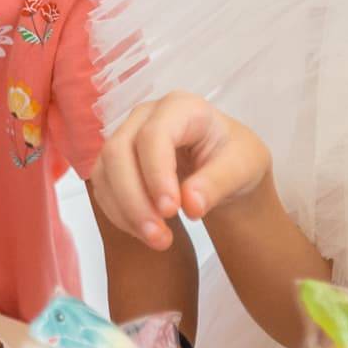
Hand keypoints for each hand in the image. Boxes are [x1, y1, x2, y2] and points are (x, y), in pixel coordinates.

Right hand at [91, 92, 271, 250]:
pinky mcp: (116, 162)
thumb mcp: (244, 168)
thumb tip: (190, 204)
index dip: (156, 174)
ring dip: (125, 211)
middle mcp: (146, 116)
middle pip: (119, 151)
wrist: (226, 169)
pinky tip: (145, 232)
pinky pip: (103, 187)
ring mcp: (127, 136)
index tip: (171, 211)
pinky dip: (120, 214)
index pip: (154, 135)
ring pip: (105, 171)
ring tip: (157, 240)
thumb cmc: (236, 160)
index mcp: (182, 107)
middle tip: (160, 237)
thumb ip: (218, 183)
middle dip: (134, 199)